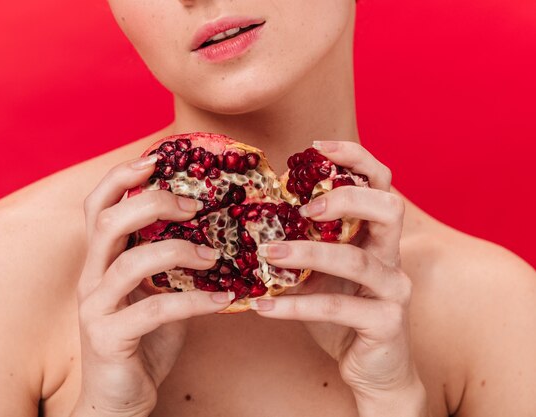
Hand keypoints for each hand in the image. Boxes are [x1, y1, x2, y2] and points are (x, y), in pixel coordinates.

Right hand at [72, 155, 232, 416]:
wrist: (119, 398)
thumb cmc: (142, 340)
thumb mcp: (157, 293)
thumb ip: (172, 265)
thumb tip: (216, 235)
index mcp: (100, 260)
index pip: (97, 206)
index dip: (121, 178)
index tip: (155, 160)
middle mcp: (90, 277)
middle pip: (107, 222)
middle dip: (151, 202)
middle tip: (193, 205)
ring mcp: (95, 308)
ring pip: (129, 262)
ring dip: (178, 251)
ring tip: (214, 256)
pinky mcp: (108, 337)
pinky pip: (154, 309)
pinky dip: (195, 301)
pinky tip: (225, 300)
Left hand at [252, 141, 427, 414]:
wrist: (373, 367)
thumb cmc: (342, 311)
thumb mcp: (322, 271)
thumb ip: (305, 243)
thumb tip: (252, 219)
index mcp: (376, 235)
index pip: (380, 182)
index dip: (355, 158)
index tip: (316, 146)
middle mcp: (392, 256)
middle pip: (390, 208)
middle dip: (347, 197)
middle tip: (304, 205)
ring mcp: (394, 289)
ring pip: (359, 260)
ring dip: (309, 252)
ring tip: (269, 253)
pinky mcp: (385, 323)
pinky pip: (338, 307)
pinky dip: (296, 306)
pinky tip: (262, 306)